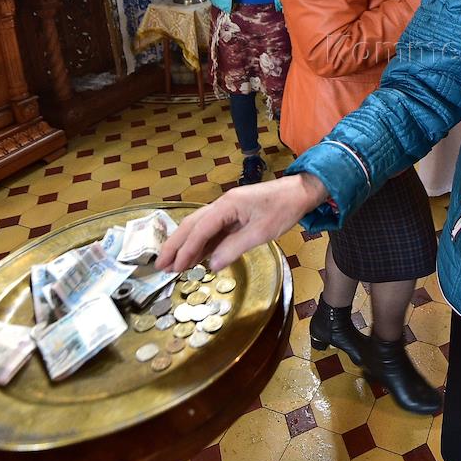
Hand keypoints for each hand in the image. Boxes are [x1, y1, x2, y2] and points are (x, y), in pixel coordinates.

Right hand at [156, 173, 328, 271]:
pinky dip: (201, 243)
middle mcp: (222, 204)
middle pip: (192, 225)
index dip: (185, 250)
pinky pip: (212, 229)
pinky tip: (195, 256)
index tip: (174, 267)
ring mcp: (228, 208)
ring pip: (199, 226)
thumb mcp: (262, 232)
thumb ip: (235, 247)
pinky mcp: (234, 214)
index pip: (200, 229)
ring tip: (172, 264)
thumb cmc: (283, 209)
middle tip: (160, 266)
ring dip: (185, 245)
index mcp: (227, 205)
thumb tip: (211, 264)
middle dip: (174, 245)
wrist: (300, 192)